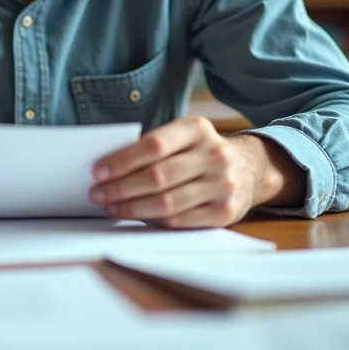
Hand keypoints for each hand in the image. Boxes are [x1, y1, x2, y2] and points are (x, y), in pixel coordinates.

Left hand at [89, 117, 302, 228]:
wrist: (251, 168)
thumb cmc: (201, 152)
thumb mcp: (185, 136)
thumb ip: (154, 147)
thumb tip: (108, 168)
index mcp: (198, 128)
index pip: (153, 145)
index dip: (122, 160)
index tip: (97, 172)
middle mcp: (214, 155)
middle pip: (157, 176)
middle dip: (120, 188)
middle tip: (97, 194)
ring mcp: (222, 185)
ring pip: (166, 202)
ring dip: (132, 208)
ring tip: (111, 208)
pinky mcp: (225, 212)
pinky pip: (181, 220)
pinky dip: (154, 220)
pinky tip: (137, 217)